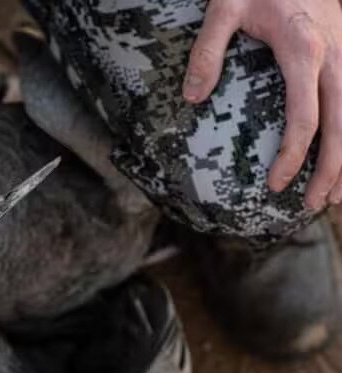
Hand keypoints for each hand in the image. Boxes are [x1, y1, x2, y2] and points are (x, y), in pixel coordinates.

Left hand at [183, 0, 341, 208]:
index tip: (276, 184)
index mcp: (303, 51)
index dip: (292, 156)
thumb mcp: (224, 7)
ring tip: (336, 196)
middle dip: (332, 170)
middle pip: (341, 124)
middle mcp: (333, 55)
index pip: (304, 118)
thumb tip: (192, 98)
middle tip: (314, 206)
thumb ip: (207, 52)